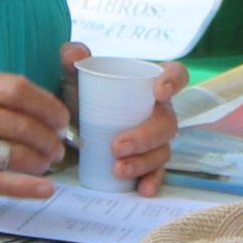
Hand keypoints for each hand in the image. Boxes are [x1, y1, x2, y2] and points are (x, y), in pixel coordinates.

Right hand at [0, 68, 71, 198]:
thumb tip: (47, 113)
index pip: (18, 89)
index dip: (47, 105)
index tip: (60, 118)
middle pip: (21, 125)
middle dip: (48, 139)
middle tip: (58, 147)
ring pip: (14, 155)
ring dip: (39, 162)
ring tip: (47, 164)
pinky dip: (26, 187)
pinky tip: (45, 189)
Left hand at [63, 41, 183, 195]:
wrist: (66, 126)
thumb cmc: (80, 95)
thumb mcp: (74, 76)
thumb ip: (73, 59)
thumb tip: (75, 53)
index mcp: (148, 85)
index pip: (176, 75)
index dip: (174, 81)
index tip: (158, 91)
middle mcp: (157, 112)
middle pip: (167, 123)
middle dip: (146, 136)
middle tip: (117, 145)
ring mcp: (154, 139)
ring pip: (162, 151)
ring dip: (144, 161)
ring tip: (118, 169)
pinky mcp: (145, 162)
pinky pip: (157, 173)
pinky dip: (152, 181)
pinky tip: (142, 189)